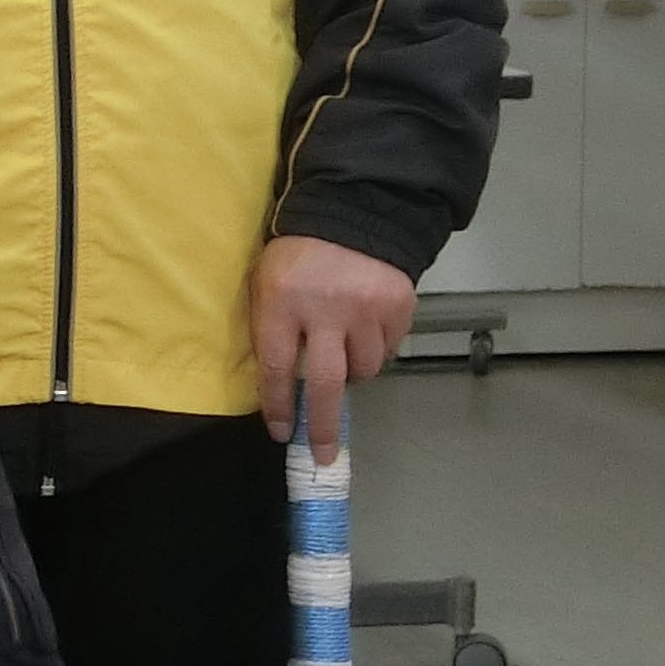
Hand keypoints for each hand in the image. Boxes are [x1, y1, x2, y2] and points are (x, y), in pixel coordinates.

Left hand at [251, 234, 415, 461]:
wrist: (354, 211)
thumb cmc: (299, 252)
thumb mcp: (267, 281)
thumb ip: (271, 327)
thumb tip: (279, 384)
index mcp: (282, 303)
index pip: (277, 368)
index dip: (278, 406)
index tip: (281, 432)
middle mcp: (325, 311)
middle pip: (325, 385)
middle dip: (322, 426)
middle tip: (322, 454)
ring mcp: (365, 310)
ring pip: (363, 369)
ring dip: (353, 372)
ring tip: (343, 352)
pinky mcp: (397, 307)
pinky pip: (387, 349)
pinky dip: (376, 349)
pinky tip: (365, 330)